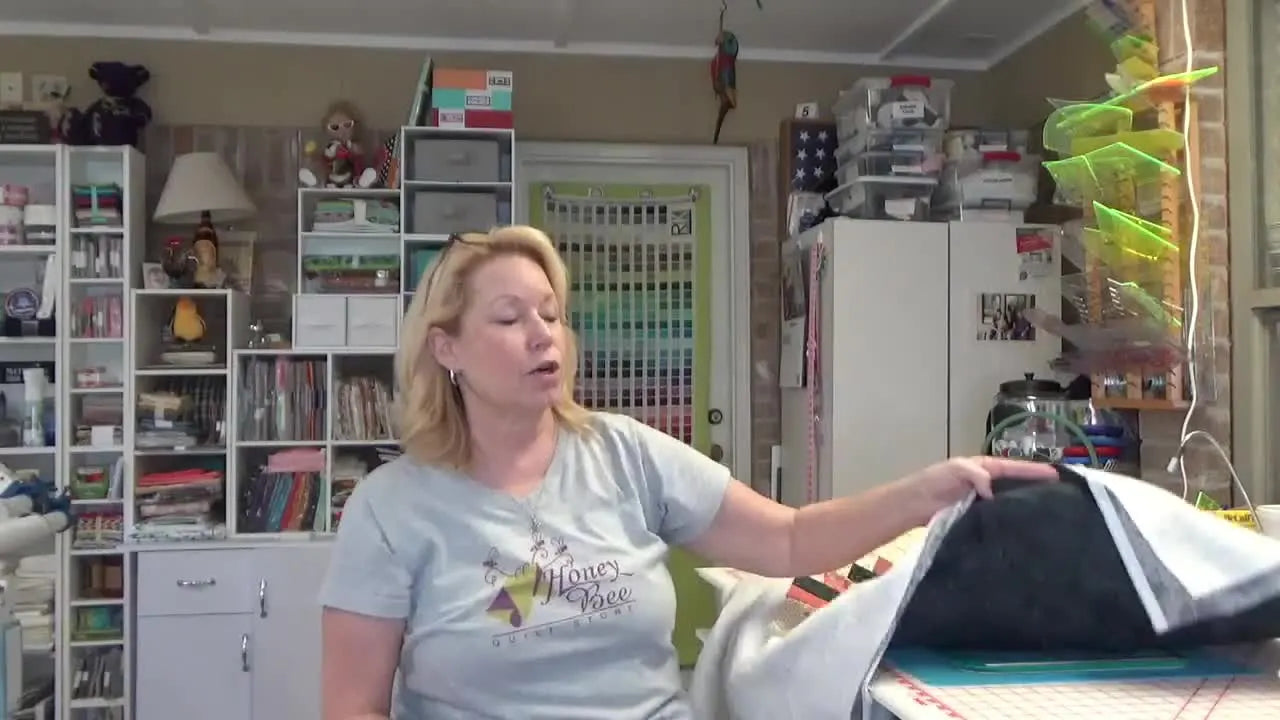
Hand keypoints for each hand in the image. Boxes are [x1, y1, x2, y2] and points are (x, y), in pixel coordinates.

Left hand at [901, 456, 1058, 523]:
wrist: (913, 504)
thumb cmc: (933, 482)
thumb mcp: (955, 469)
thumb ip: (975, 474)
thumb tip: (993, 491)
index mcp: (984, 468)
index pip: (1015, 468)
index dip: (1035, 471)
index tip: (1058, 476)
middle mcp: (988, 484)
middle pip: (1017, 485)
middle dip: (1037, 488)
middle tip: (1063, 497)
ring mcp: (984, 502)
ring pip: (1010, 502)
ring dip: (1027, 506)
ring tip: (1051, 514)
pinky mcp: (978, 519)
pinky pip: (999, 518)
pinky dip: (1011, 521)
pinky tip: (1025, 530)